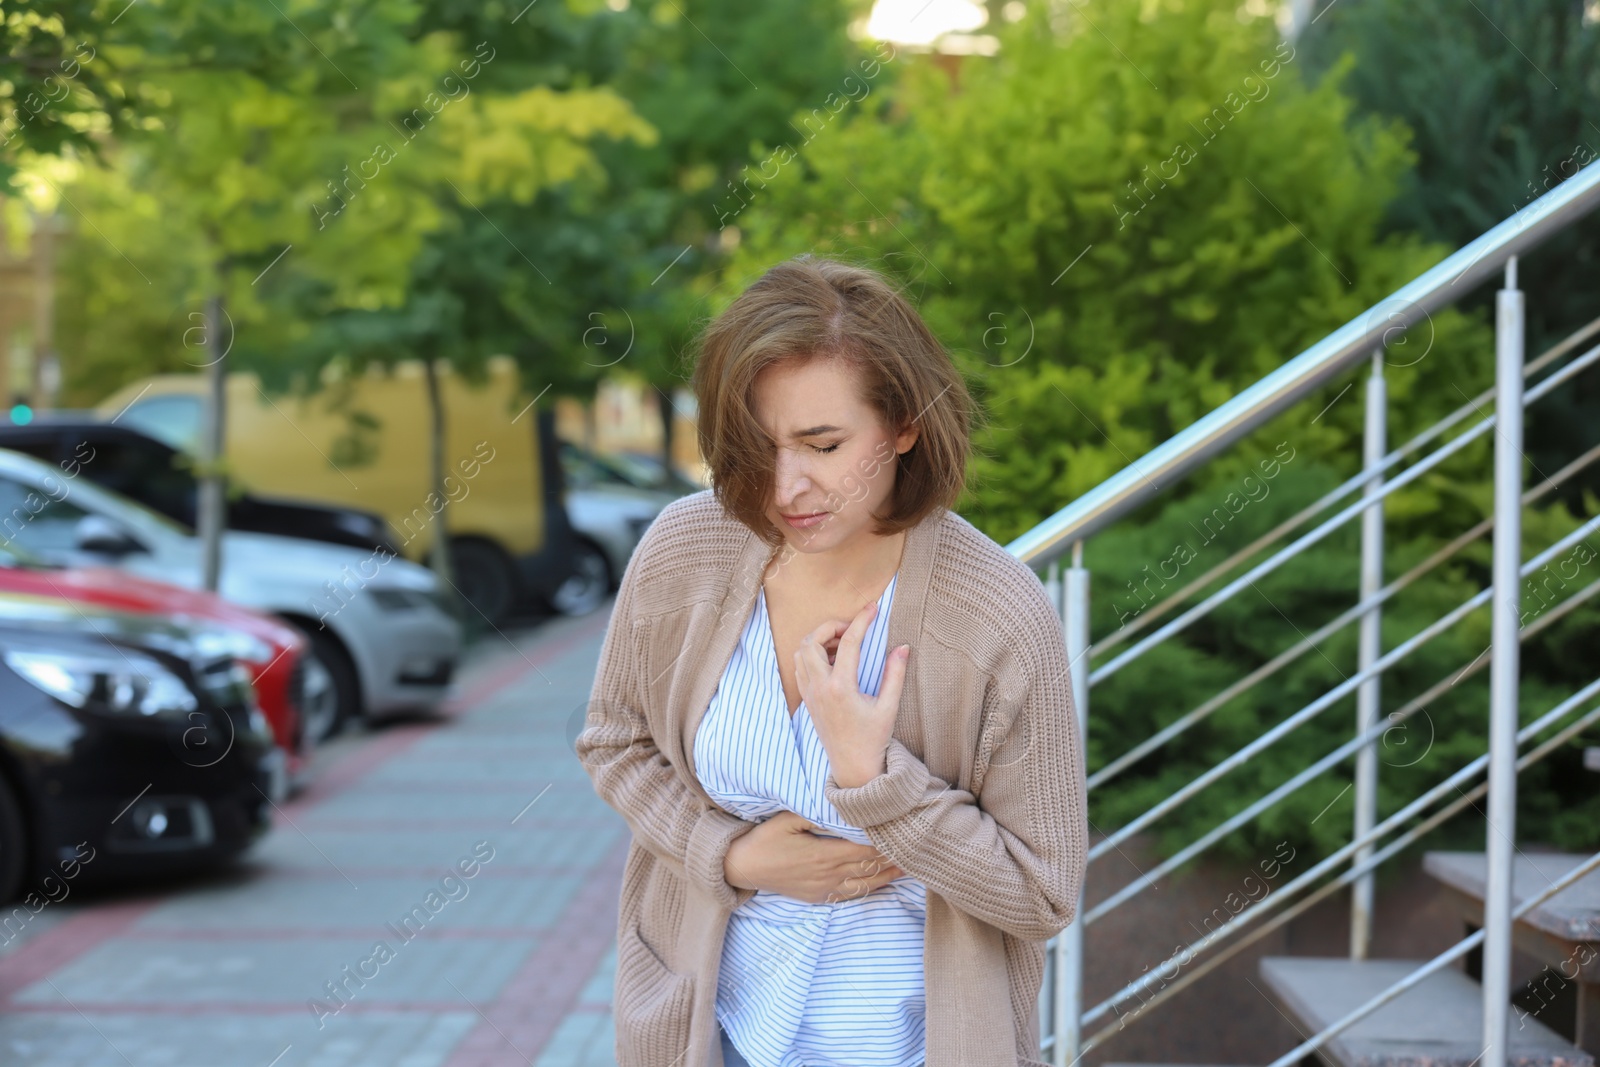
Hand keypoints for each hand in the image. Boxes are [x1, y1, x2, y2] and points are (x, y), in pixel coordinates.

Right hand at [724, 811, 903, 904]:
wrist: (744, 867)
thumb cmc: (766, 838)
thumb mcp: (788, 819)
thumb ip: (818, 814)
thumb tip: (844, 808)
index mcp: (824, 855)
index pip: (866, 849)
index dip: (887, 841)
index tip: (904, 829)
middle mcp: (829, 876)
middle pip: (871, 866)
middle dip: (894, 856)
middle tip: (917, 844)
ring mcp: (825, 890)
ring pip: (866, 884)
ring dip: (890, 874)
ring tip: (912, 864)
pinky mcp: (820, 897)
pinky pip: (852, 895)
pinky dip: (873, 887)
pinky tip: (886, 881)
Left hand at [795, 600, 909, 788]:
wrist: (853, 767)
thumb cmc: (873, 739)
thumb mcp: (889, 707)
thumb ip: (895, 675)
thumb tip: (902, 647)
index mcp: (841, 688)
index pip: (848, 643)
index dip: (861, 621)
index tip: (873, 608)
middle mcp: (820, 688)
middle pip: (811, 641)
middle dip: (830, 626)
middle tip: (852, 627)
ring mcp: (809, 694)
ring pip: (800, 652)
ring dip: (818, 639)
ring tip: (843, 644)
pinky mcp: (807, 699)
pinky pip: (800, 666)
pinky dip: (812, 654)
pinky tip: (833, 659)